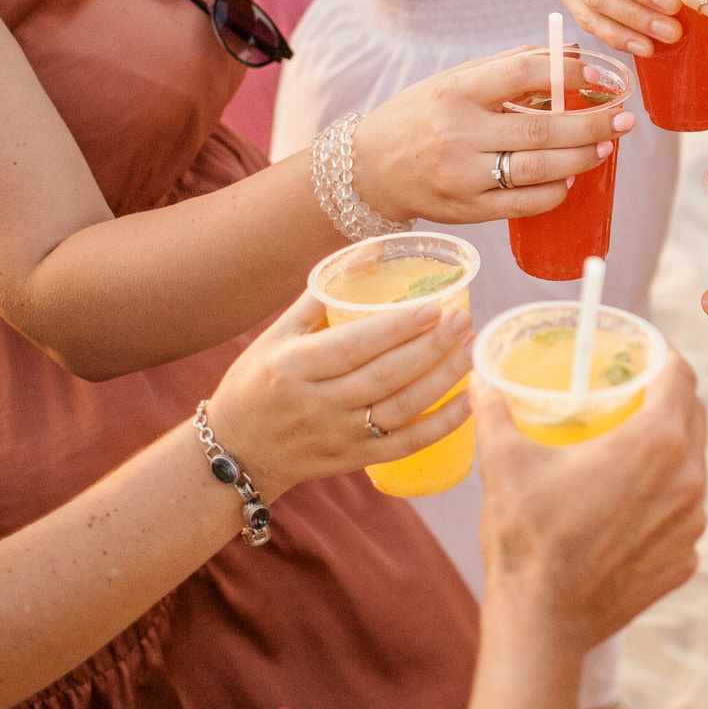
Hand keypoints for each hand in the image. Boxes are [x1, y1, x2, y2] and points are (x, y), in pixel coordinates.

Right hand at [205, 291, 474, 501]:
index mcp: (295, 366)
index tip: (435, 306)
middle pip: (386, 376)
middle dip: (431, 348)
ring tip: (471, 349)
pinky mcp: (356, 459)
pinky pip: (408, 444)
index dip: (397, 328)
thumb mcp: (277, 335)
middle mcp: (319, 404)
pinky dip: (443, 425)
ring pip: (403, 409)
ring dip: (444, 379)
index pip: (355, 345)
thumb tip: (373, 249)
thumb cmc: (257, 382)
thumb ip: (323, 293)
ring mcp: (339, 435)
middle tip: (464, 321)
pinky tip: (469, 401)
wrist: (236, 451)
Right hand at [353, 48, 635, 225]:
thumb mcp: (456, 81)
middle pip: (540, 129)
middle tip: (623, 121)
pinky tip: (572, 179)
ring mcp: (461, 176)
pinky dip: (555, 192)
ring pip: (537, 170)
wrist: (370, 167)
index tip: (602, 78)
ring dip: (581, 159)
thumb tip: (576, 55)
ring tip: (605, 147)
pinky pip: (523, 204)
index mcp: (456, 90)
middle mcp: (457, 133)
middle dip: (591, 125)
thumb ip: (513, 66)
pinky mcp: (467, 209)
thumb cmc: (422, 115)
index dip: (570, 75)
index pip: (522, 74)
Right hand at [472, 353, 707, 652]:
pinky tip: (628, 505)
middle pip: (693, 417)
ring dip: (668, 452)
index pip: (679, 376)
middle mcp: (689, 479)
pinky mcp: (686, 559)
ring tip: (630, 449)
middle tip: (634, 391)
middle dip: (667, 397)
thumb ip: (494, 410)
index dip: (663, 355)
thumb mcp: (504, 461)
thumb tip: (481, 378)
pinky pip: (682, 514)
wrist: (541, 622)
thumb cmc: (525, 538)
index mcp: (656, 443)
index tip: (644, 351)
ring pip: (692, 467)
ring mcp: (692, 524)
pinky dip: (662, 502)